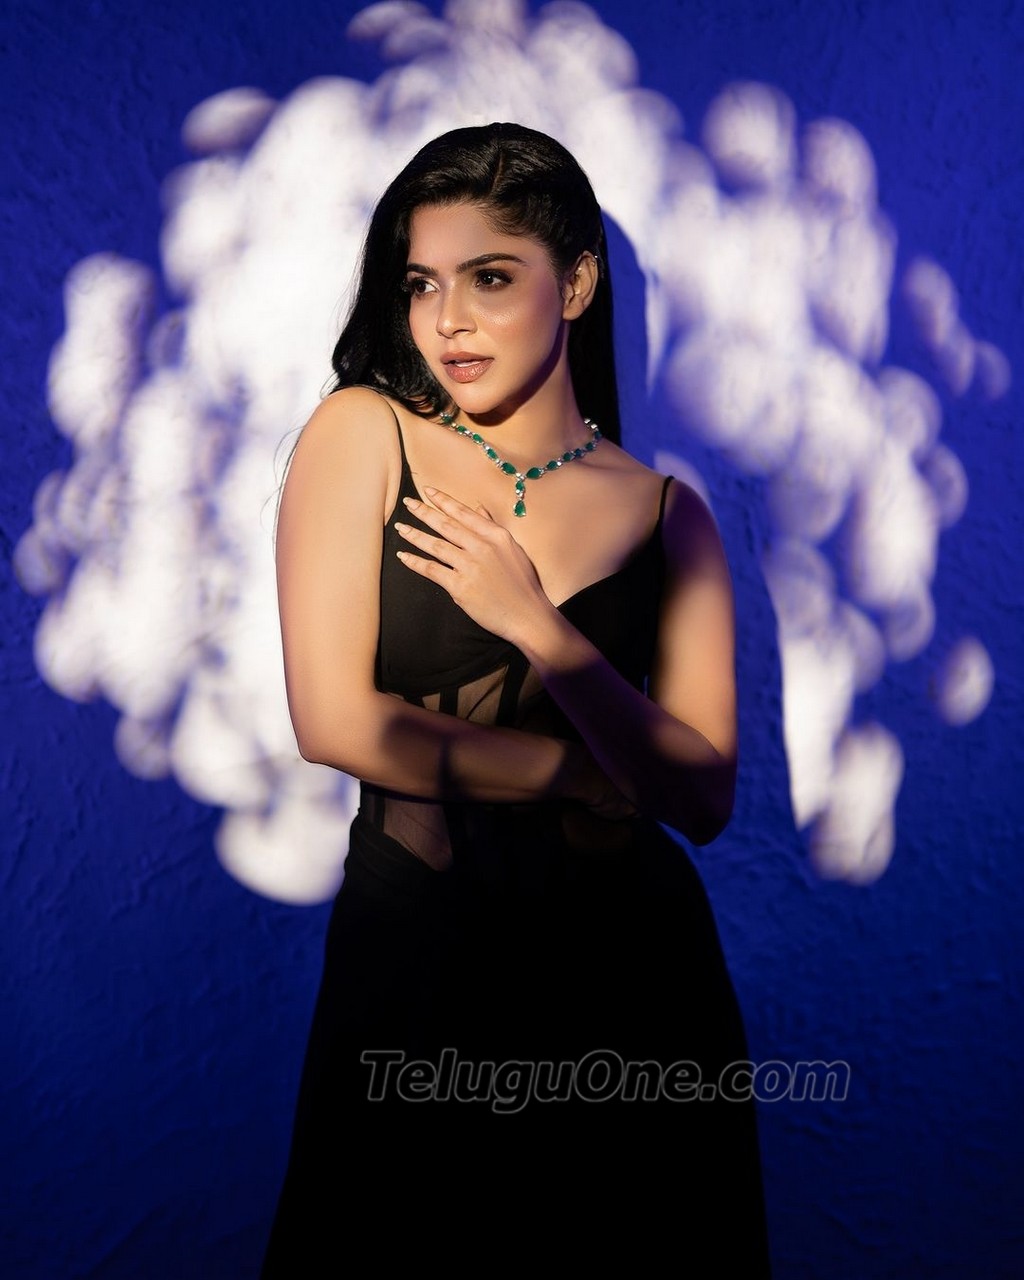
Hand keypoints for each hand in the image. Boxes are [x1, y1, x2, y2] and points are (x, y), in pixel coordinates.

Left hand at [394, 488, 553, 642]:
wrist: (528, 615)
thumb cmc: (523, 584)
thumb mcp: (513, 550)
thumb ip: (493, 528)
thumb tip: (479, 508)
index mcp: (496, 536)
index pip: (464, 513)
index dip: (443, 501)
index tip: (428, 492)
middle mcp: (482, 547)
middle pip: (446, 525)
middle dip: (424, 512)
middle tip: (408, 503)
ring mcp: (470, 566)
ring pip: (436, 545)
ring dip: (415, 535)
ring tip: (401, 528)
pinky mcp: (460, 587)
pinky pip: (432, 570)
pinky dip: (415, 562)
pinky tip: (404, 556)